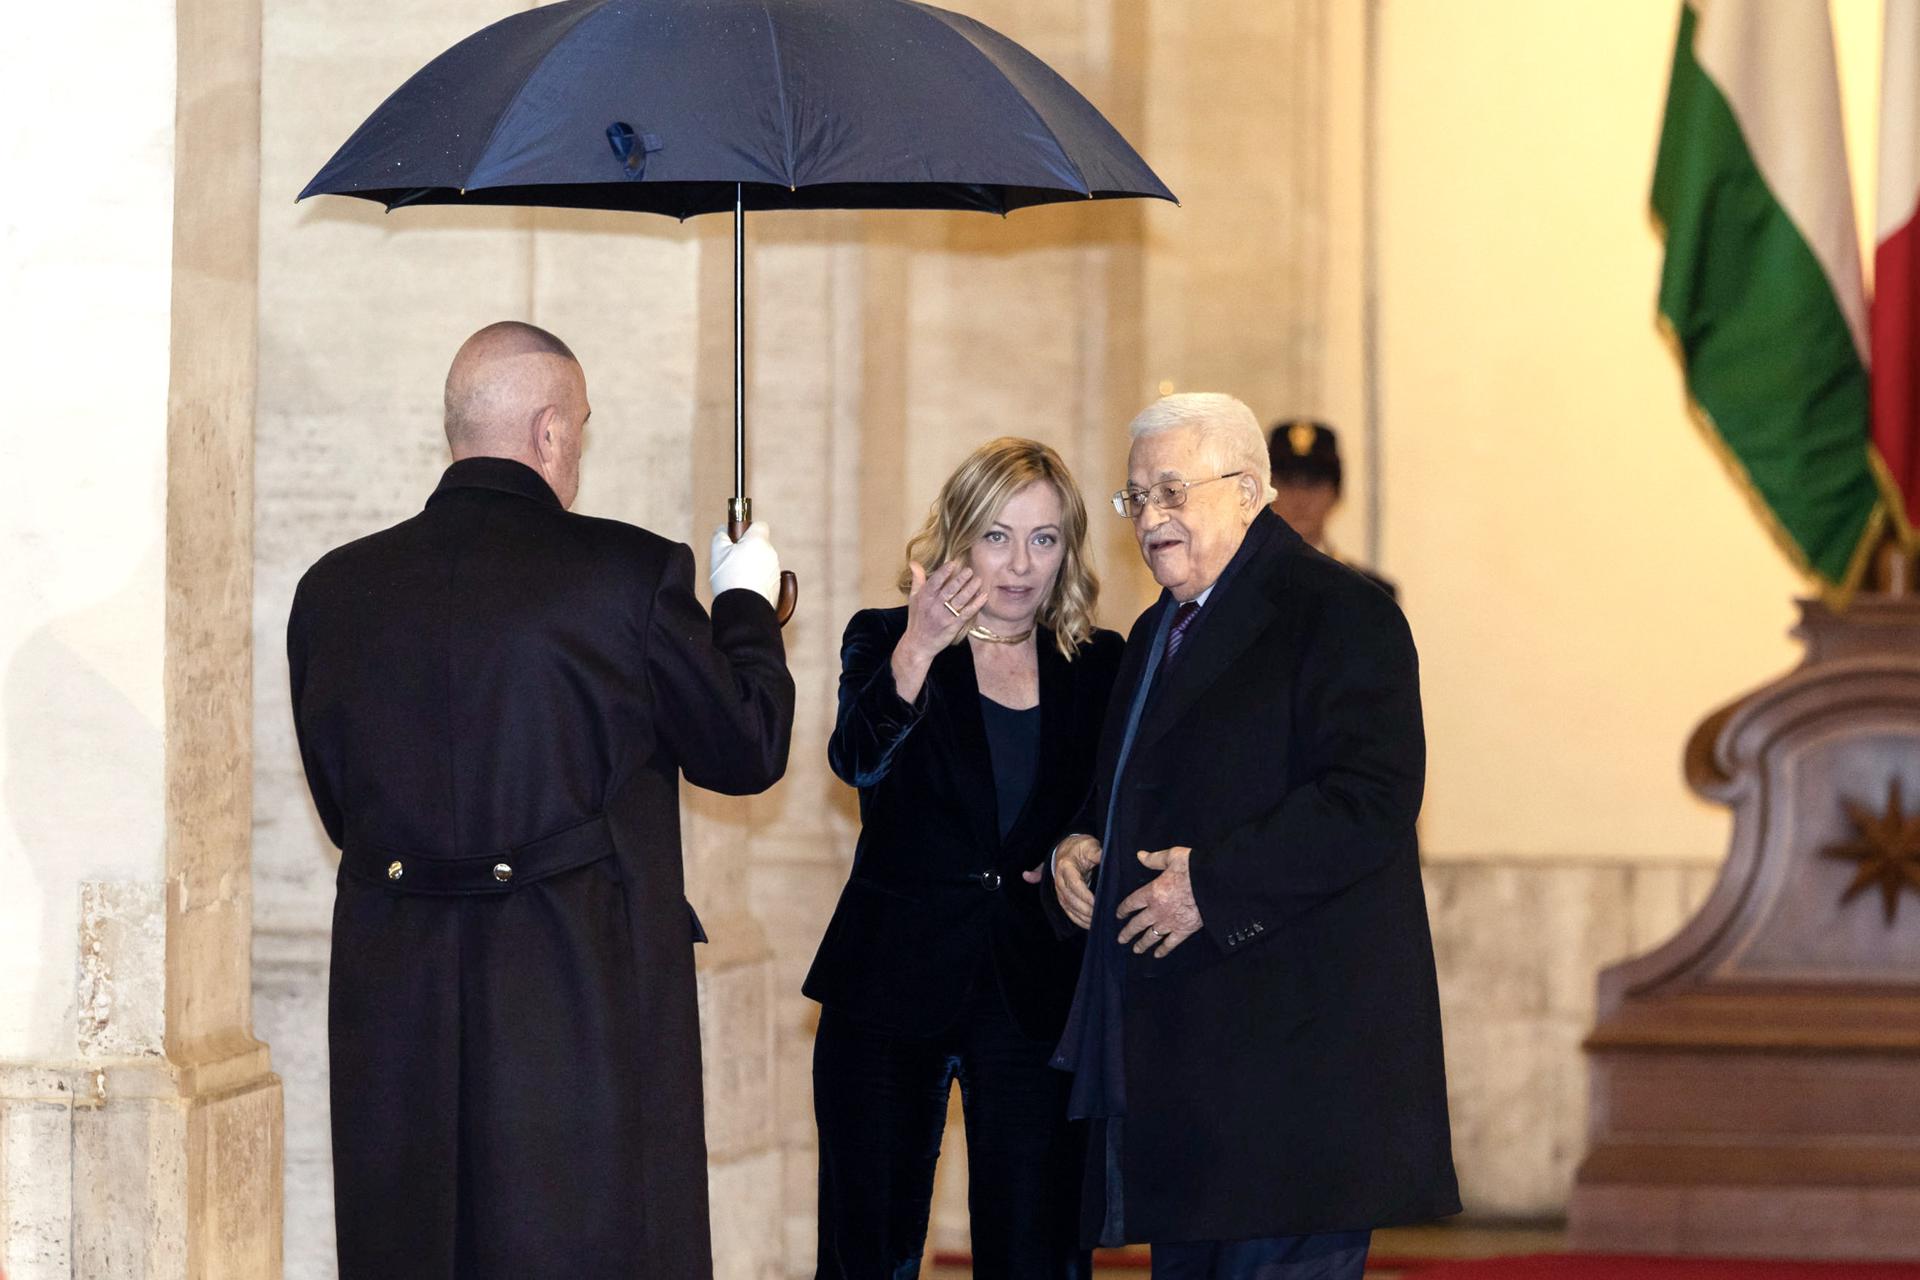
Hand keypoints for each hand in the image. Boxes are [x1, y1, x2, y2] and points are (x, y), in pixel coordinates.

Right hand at [708, 523, 780, 605]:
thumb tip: (723, 530)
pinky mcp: (777, 587)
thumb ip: (720, 535)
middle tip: (732, 562)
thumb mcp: (718, 552)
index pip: (759, 525)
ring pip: (762, 563)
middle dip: (748, 551)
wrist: (744, 608)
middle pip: (760, 546)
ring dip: (752, 567)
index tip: (738, 538)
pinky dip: (757, 582)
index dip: (748, 529)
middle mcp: (771, 553)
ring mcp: (775, 571)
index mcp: (758, 541)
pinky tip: (745, 589)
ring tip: (737, 579)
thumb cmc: (730, 578)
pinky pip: (766, 579)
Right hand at [890, 560, 986, 701]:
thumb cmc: (917, 619)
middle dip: (960, 579)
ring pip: (959, 600)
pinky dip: (976, 604)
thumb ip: (917, 579)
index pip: (935, 582)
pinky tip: (983, 596)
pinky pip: (967, 613)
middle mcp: (934, 606)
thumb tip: (914, 562)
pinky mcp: (954, 626)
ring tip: (979, 580)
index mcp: (925, 597)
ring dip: (970, 589)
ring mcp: (945, 616)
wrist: (919, 644)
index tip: (953, 563)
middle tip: (970, 570)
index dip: (944, 572)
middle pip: (949, 590)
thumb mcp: (914, 598)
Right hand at [1024, 833, 1100, 928]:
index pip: (1074, 884)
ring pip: (1069, 908)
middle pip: (1071, 899)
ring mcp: (1060, 891)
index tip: (1097, 903)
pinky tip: (1089, 925)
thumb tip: (1106, 858)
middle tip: (1100, 915)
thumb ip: (1097, 854)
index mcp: (1066, 867)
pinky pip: (1069, 912)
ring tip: (1096, 923)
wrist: (1067, 849)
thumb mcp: (1089, 846)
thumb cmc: (1080, 847)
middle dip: (1085, 909)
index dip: (1085, 896)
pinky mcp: (1063, 897)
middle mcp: (1059, 881)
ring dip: (1082, 917)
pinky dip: (1078, 920)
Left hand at [1116, 846, 1201, 957]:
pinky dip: (1163, 950)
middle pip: (1138, 924)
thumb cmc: (1194, 868)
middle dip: (1128, 932)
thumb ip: (1154, 859)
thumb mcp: (1172, 856)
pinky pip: (1170, 943)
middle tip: (1121, 940)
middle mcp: (1157, 910)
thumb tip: (1140, 856)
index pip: (1132, 903)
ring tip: (1136, 950)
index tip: (1119, 915)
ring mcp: (1170, 922)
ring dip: (1142, 944)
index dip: (1123, 910)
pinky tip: (1157, 955)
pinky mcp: (1184, 930)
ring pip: (1151, 936)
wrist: (1215, 884)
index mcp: (1152, 892)